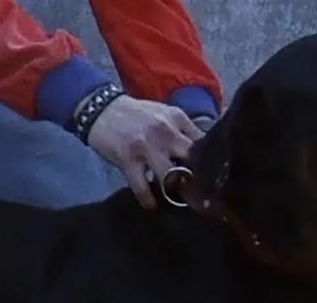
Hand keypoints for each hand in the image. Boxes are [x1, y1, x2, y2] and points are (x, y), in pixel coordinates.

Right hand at [86, 95, 204, 208]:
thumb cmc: (136, 114)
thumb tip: (203, 151)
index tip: (214, 174)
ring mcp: (147, 147)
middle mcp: (165, 132)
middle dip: (198, 177)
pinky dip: (148, 200)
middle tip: (200, 193)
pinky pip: (142, 187)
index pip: (202, 141)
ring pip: (170, 176)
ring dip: (174, 191)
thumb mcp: (163, 113)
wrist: (101, 109)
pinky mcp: (128, 161)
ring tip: (177, 200)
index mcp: (177, 118)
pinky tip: (152, 206)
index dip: (210, 160)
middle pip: (192, 160)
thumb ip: (182, 129)